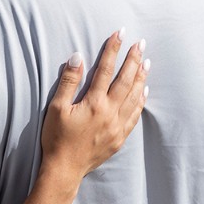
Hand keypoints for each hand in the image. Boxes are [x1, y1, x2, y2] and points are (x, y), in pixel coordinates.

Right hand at [40, 30, 148, 183]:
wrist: (64, 169)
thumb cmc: (56, 138)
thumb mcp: (56, 108)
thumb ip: (68, 82)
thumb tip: (77, 57)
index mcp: (94, 103)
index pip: (106, 70)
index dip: (113, 50)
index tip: (119, 34)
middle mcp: (110, 113)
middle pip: (126, 80)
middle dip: (134, 60)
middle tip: (141, 43)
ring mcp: (117, 126)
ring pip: (134, 97)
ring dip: (141, 77)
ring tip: (146, 61)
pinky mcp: (120, 137)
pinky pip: (135, 115)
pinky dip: (141, 101)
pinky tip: (144, 91)